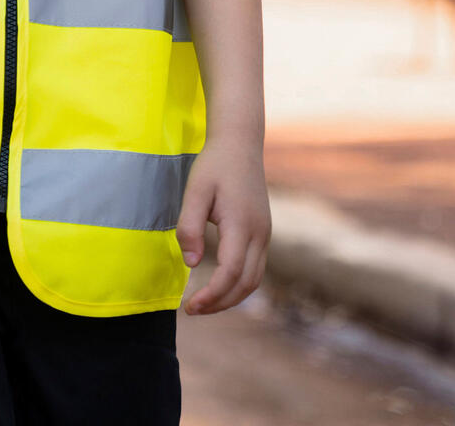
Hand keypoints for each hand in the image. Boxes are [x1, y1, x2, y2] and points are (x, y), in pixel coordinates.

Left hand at [174, 137, 271, 315]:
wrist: (240, 144)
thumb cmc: (214, 165)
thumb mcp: (195, 190)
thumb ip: (190, 226)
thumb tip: (191, 263)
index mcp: (242, 224)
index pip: (231, 272)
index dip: (212, 295)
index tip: (190, 306)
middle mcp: (259, 234)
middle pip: (246, 283)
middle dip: (221, 303)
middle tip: (193, 310)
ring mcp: (264, 234)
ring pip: (254, 279)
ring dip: (231, 296)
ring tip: (204, 303)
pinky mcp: (263, 232)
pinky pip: (255, 268)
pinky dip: (239, 283)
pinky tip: (219, 284)